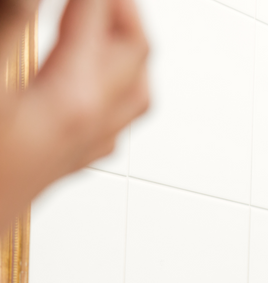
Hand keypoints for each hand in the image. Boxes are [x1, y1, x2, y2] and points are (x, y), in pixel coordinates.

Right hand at [31, 0, 149, 169]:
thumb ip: (13, 24)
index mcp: (73, 99)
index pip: (97, 17)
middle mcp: (91, 125)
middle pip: (133, 51)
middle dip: (120, 8)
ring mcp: (83, 148)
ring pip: (135, 90)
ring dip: (127, 46)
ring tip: (108, 19)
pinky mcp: (67, 163)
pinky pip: (117, 121)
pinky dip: (117, 87)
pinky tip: (98, 82)